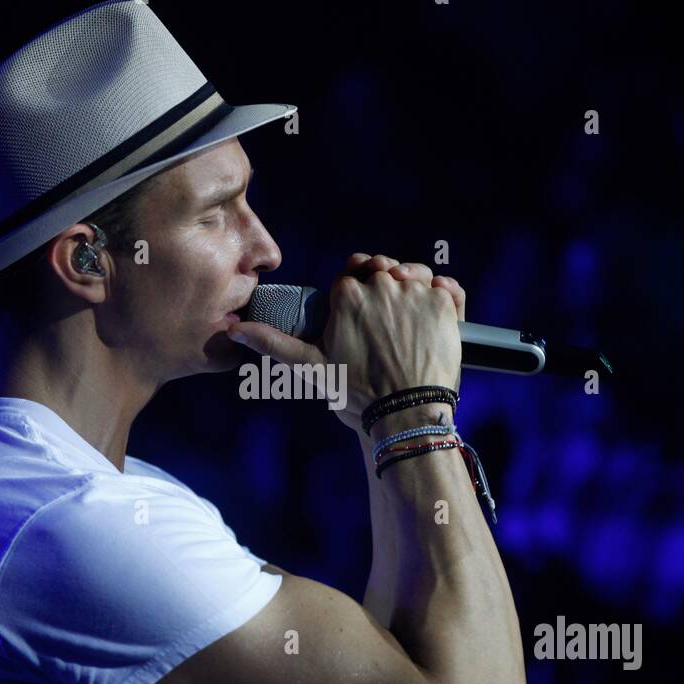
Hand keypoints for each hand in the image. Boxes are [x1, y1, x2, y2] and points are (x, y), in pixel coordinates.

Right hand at [226, 253, 466, 432]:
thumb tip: (233, 330)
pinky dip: (446, 296)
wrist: (406, 414)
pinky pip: (450, 287)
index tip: (360, 314)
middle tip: (385, 323)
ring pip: (415, 275)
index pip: (352, 271)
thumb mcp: (312, 367)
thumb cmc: (358, 393)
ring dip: (413, 289)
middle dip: (383, 287)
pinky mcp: (447, 305)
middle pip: (383, 269)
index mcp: (348, 293)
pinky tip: (437, 315)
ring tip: (410, 323)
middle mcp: (383, 283)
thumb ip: (273, 343)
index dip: (355, 290)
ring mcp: (417, 292)